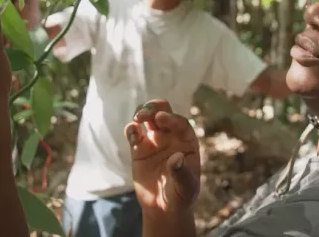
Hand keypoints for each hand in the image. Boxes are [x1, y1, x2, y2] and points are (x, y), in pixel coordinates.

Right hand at [125, 99, 200, 217]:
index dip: (171, 118)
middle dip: (154, 108)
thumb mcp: (186, 188)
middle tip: (145, 114)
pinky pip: (134, 134)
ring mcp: (154, 141)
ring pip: (147, 118)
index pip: (180, 123)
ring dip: (141, 113)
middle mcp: (171, 136)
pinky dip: (131, 130)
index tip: (161, 118)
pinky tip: (132, 133)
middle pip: (163, 111)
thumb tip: (176, 158)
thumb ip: (182, 174)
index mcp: (187, 141)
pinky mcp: (139, 149)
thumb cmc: (181, 197)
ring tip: (137, 120)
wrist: (164, 209)